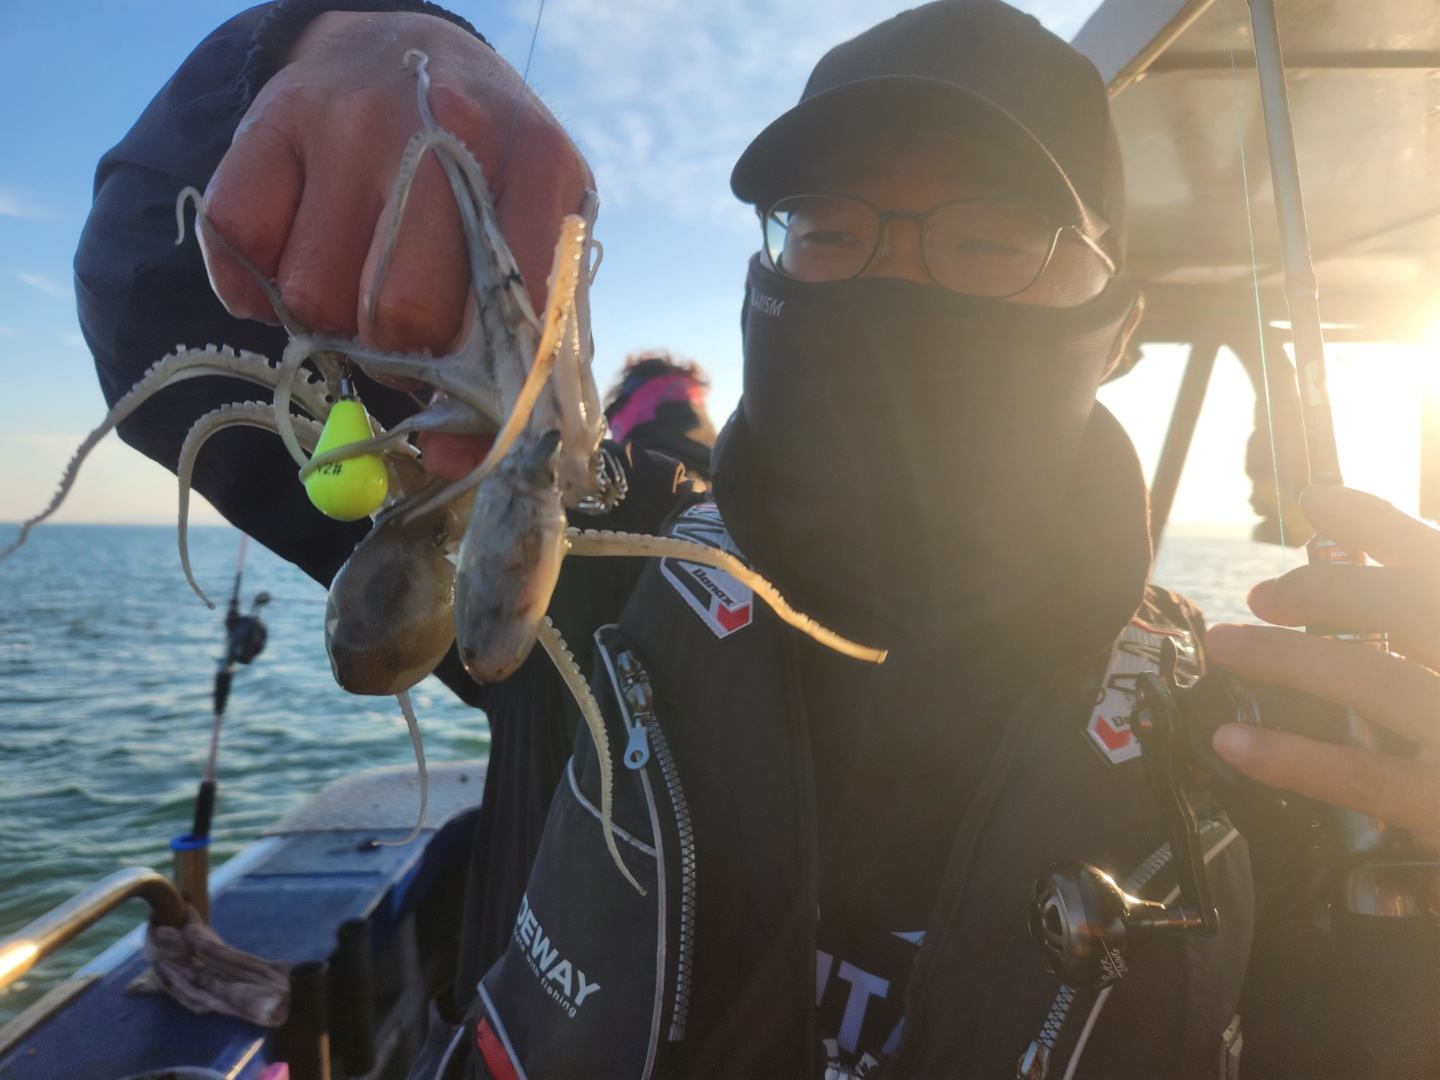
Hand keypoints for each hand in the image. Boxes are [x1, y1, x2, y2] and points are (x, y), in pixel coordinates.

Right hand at [200, 10, 593, 478]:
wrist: (404, 49)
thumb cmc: (483, 177)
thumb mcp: (534, 237)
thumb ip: (520, 348)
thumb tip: (455, 460)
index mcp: (539, 165)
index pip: (514, 313)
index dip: (489, 390)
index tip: (472, 414)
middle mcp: (445, 132)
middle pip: (402, 316)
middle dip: (403, 357)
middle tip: (409, 336)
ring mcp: (350, 121)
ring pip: (314, 298)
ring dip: (332, 321)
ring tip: (360, 281)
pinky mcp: (267, 123)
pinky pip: (237, 254)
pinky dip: (256, 287)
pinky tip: (298, 257)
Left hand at [1206, 485, 1439, 851]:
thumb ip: (1436, 628)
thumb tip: (1385, 583)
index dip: (1380, 523)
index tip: (1317, 498)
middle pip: (1408, 604)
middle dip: (1323, 588)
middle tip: (1263, 594)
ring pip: (1371, 676)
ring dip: (1285, 657)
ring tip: (1226, 645)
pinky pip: (1364, 774)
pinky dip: (1293, 757)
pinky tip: (1236, 745)